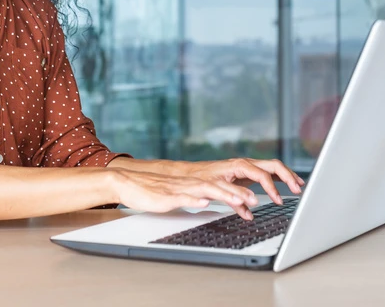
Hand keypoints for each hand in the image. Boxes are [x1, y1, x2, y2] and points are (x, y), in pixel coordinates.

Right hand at [109, 169, 260, 219]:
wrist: (128, 183)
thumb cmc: (153, 191)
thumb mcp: (179, 196)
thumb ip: (195, 197)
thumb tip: (210, 201)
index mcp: (194, 184)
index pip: (221, 185)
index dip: (239, 190)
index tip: (254, 198)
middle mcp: (190, 184)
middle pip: (219, 186)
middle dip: (238, 192)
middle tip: (256, 199)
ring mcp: (179, 189)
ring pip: (205, 189)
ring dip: (223, 194)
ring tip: (239, 200)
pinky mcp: (166, 196)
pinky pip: (183, 197)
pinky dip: (194, 198)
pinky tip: (204, 201)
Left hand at [178, 158, 304, 206]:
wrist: (192, 174)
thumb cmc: (202, 179)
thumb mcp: (217, 189)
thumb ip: (235, 199)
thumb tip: (251, 210)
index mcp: (240, 165)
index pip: (263, 175)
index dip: (272, 188)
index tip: (279, 200)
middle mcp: (246, 163)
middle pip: (273, 166)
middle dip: (288, 176)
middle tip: (298, 189)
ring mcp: (248, 167)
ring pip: (273, 168)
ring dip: (287, 176)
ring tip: (298, 185)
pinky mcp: (247, 172)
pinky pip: (267, 173)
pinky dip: (278, 179)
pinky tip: (286, 186)